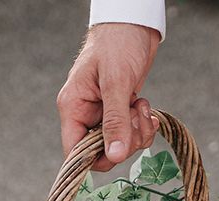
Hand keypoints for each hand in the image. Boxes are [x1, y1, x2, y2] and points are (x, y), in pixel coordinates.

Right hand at [57, 24, 160, 170]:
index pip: (75, 152)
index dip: (96, 159)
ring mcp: (103, 114)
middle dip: (125, 142)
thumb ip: (115, 121)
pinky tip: (145, 107)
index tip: (118, 150)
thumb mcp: (116, 83)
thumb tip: (114, 155)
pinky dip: (143, 126)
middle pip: (103, 152)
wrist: (134, 24)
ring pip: (120, 144)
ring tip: (141, 106)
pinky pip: (131, 133)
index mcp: (73, 108)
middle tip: (136, 119)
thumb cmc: (117, 43)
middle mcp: (85, 114)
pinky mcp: (120, 112)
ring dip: (138, 132)